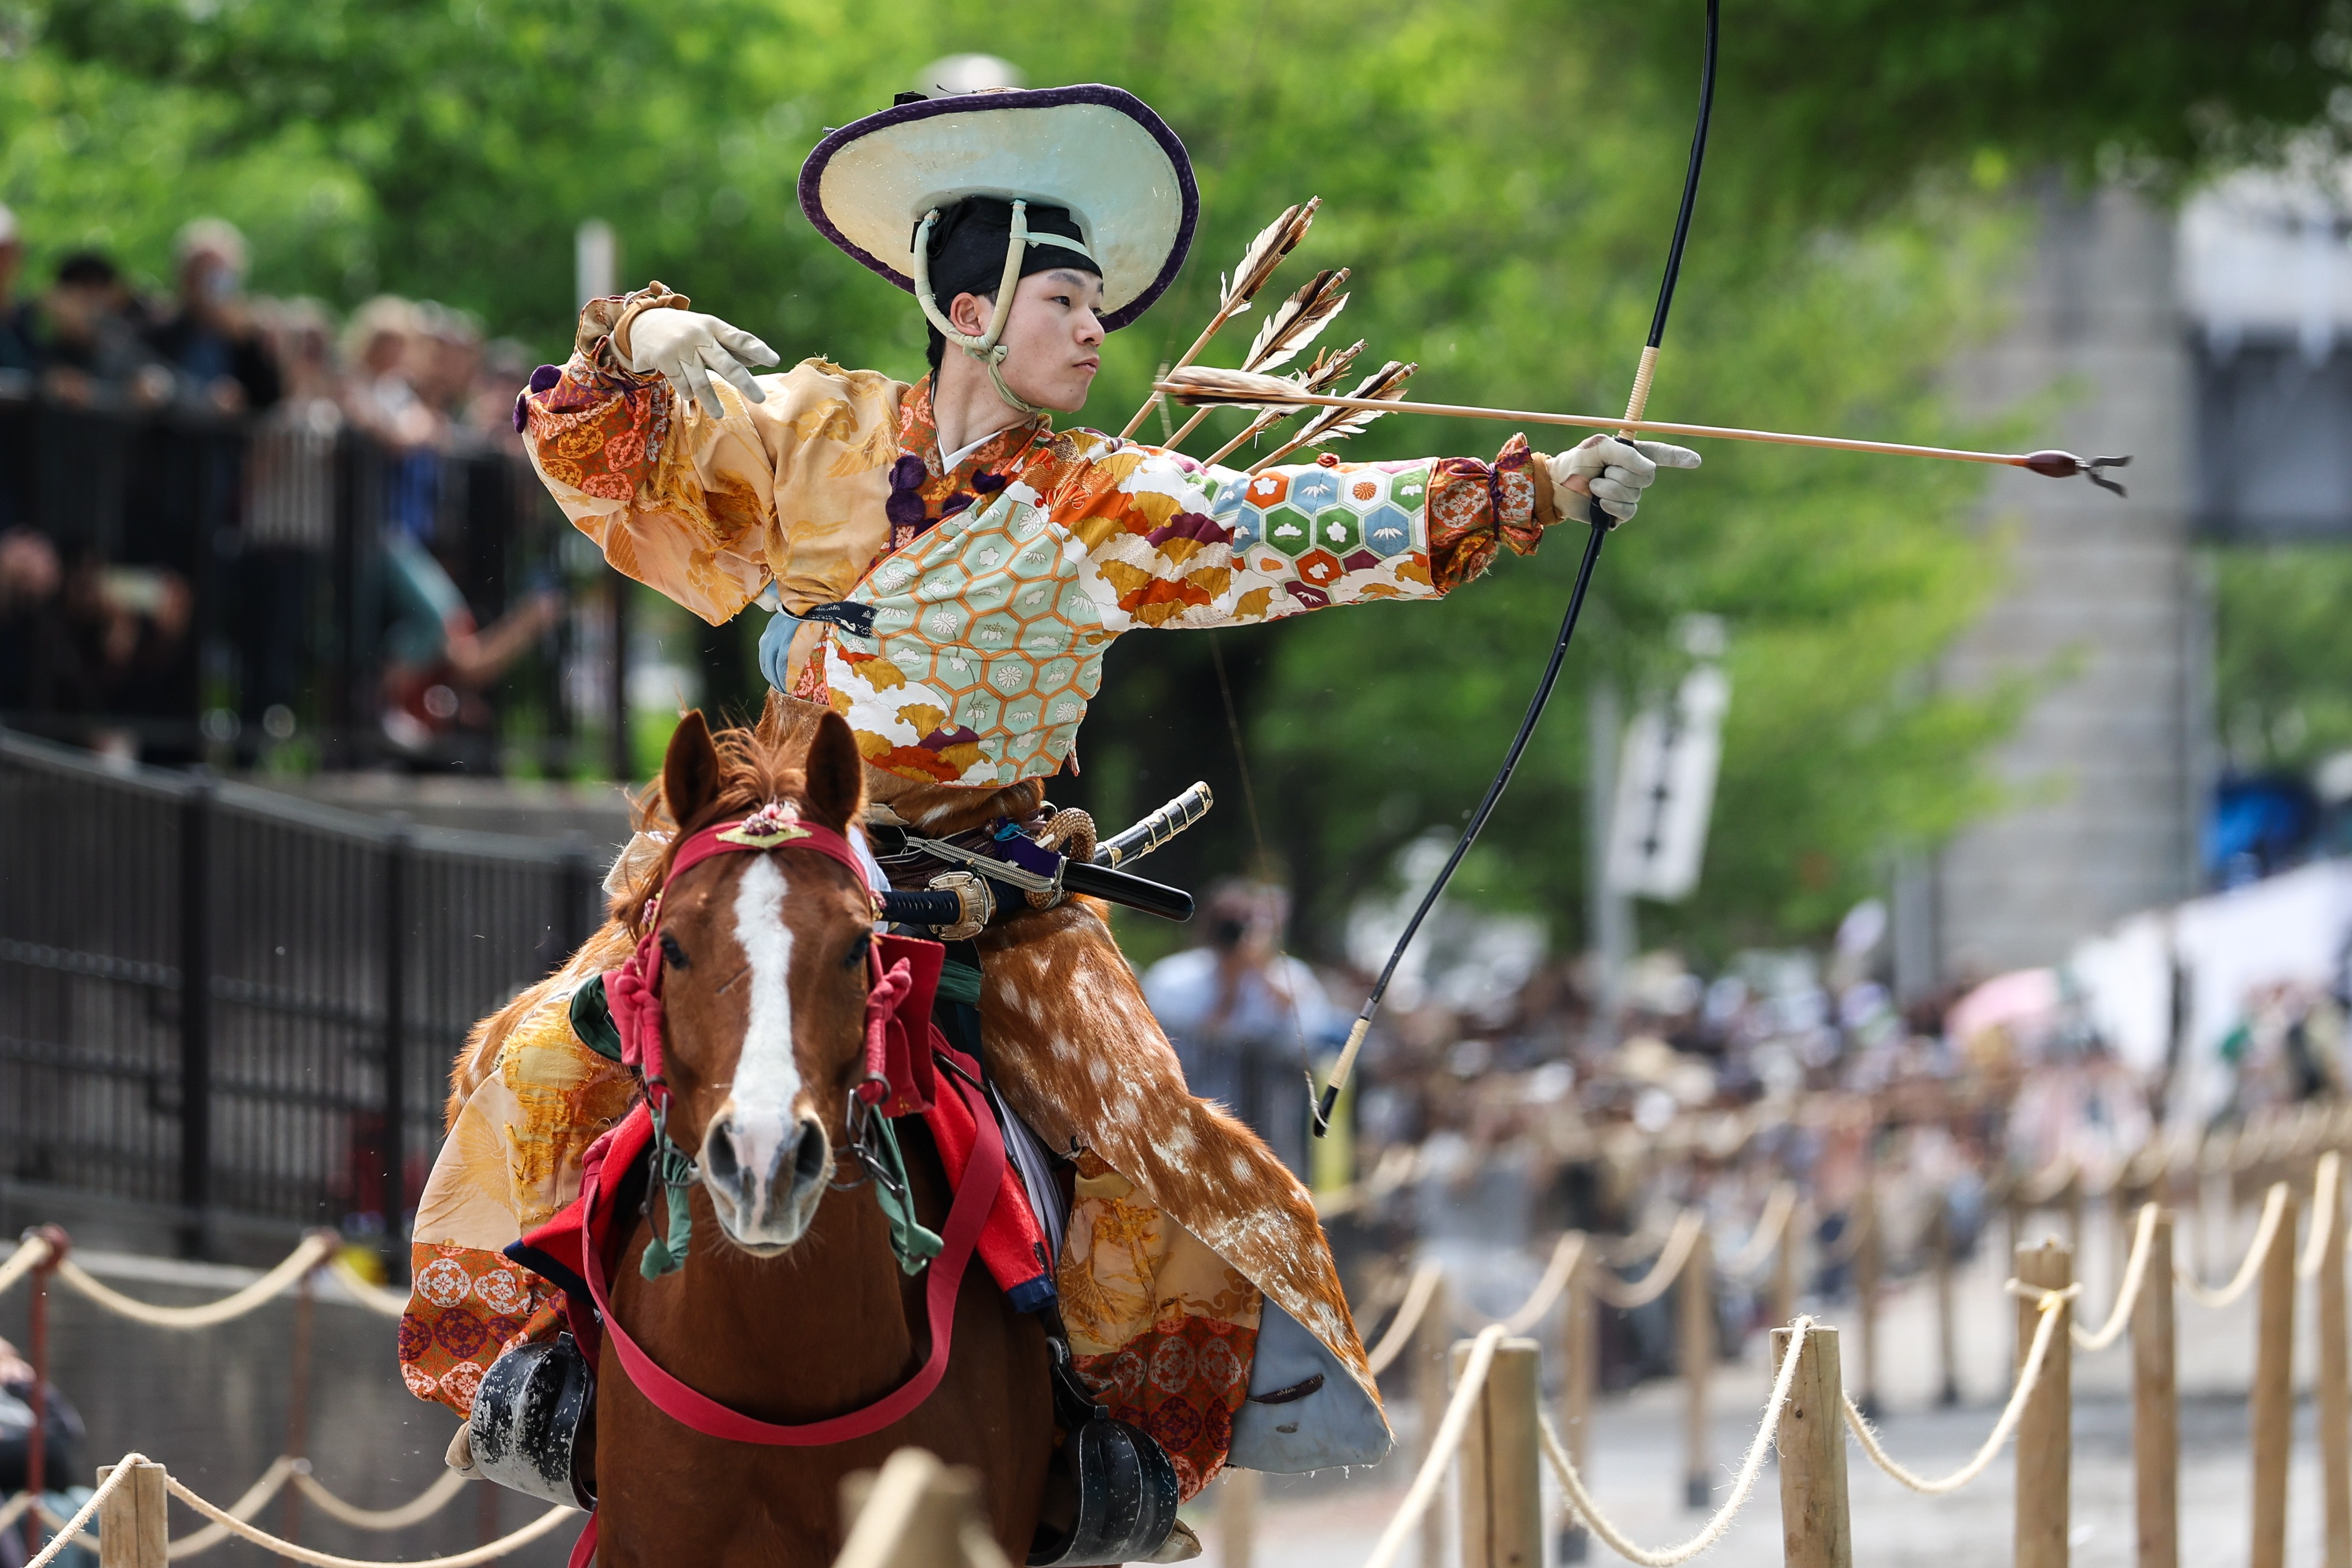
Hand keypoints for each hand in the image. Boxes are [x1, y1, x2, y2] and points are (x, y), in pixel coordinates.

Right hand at [619, 308, 778, 417]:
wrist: (643, 321)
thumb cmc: (686, 330)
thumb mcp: (708, 330)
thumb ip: (731, 346)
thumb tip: (758, 362)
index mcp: (713, 326)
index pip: (740, 338)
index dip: (757, 349)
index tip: (775, 361)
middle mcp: (699, 335)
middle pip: (726, 363)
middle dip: (744, 382)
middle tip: (760, 398)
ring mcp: (681, 347)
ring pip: (701, 380)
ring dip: (711, 400)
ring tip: (720, 414)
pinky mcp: (664, 358)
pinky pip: (680, 383)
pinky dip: (687, 392)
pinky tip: (690, 397)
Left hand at [1549, 434, 1700, 524]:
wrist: (1556, 487)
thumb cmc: (1576, 462)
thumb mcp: (1599, 447)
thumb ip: (1624, 452)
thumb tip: (1647, 469)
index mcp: (1633, 454)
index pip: (1662, 455)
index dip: (1679, 457)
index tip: (1696, 461)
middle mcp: (1634, 474)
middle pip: (1647, 476)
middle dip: (1621, 473)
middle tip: (1601, 471)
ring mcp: (1629, 495)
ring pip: (1634, 494)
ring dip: (1610, 489)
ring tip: (1593, 486)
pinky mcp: (1620, 514)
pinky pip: (1628, 511)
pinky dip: (1612, 505)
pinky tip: (1599, 502)